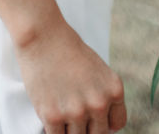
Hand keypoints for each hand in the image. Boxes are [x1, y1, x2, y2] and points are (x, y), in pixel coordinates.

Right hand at [15, 16, 126, 133]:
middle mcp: (98, 103)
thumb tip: (104, 125)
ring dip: (68, 128)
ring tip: (61, 108)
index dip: (104, 123)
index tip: (92, 118)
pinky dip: (53, 130)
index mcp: (114, 90)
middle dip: (86, 127)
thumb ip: (103, 94)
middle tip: (73, 111)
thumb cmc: (67, 48)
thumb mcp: (97, 68)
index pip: (116, 124)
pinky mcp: (53, 116)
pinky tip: (51, 115)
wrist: (42, 35)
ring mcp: (76, 112)